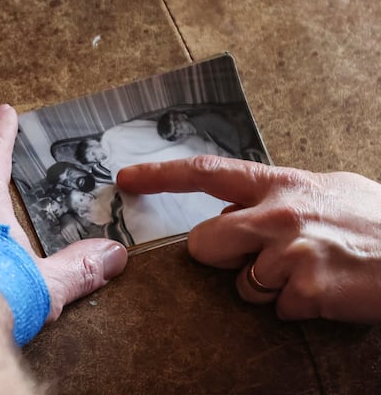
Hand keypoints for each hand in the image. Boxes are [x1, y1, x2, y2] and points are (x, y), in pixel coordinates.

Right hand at [60, 213, 87, 242]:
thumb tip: (87, 234)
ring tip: (76, 243)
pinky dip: (69, 241)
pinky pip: (66, 238)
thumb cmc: (72, 220)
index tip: (82, 241)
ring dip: (73, 242)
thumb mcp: (78, 224)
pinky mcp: (62, 232)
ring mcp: (64, 231)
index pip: (76, 236)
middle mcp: (68, 230)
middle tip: (79, 243)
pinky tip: (72, 241)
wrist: (64, 217)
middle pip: (73, 239)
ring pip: (69, 239)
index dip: (79, 240)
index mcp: (72, 227)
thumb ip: (82, 229)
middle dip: (76, 241)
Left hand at [118, 155, 380, 322]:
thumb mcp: (324, 189)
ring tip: (308, 272)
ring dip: (267, 286)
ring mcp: (288, 253)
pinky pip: (275, 309)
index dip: (160, 176)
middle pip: (204, 243)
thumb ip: (275, 193)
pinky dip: (295, 307)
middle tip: (257, 255)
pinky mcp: (304, 291)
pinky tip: (324, 291)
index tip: (126, 180)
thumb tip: (235, 202)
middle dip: (221, 255)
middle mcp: (277, 214)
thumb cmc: (374, 221)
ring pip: (241, 285)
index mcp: (279, 183)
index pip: (205, 173)